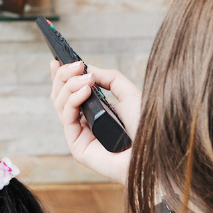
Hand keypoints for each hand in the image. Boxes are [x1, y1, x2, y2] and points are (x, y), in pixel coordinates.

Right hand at [50, 59, 141, 184]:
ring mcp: (79, 135)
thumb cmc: (146, 127)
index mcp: (94, 112)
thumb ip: (109, 78)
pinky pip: (66, 117)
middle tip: (75, 65)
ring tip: (85, 78)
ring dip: (69, 85)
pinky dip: (72, 99)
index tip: (57, 60)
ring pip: (59, 104)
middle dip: (63, 76)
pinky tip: (85, 91)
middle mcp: (84, 123)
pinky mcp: (77, 146)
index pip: (69, 93)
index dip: (60, 77)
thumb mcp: (129, 94)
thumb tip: (88, 69)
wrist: (155, 152)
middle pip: (60, 96)